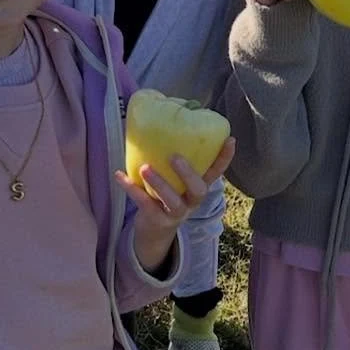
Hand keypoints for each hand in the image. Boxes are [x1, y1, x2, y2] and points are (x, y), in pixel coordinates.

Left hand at [119, 138, 234, 269]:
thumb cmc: (165, 195)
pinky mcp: (157, 220)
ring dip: (159, 184)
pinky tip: (120, 175)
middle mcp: (191, 201)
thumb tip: (159, 118)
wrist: (154, 231)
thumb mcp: (175, 181)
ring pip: (173, 201)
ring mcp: (175, 213)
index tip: (230, 140)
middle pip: (199, 190)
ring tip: (145, 168)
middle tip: (174, 157)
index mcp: (198, 187)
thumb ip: (172, 160)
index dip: (224, 158)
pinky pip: (145, 204)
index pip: (215, 172)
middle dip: (189, 174)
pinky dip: (132, 189)